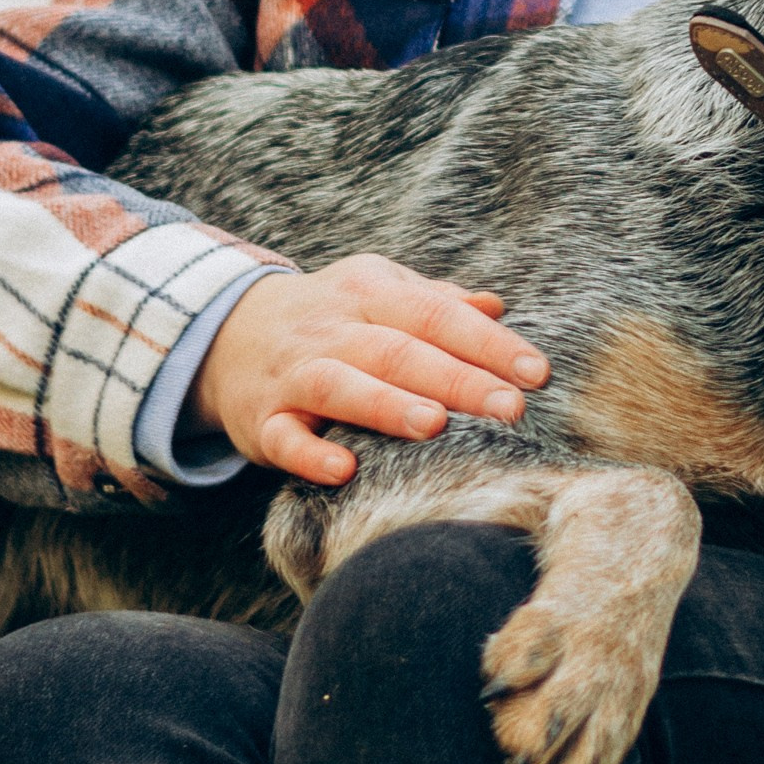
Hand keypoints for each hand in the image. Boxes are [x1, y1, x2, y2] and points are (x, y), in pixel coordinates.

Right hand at [194, 257, 550, 484]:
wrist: (227, 332)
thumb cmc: (332, 319)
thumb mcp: (380, 293)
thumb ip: (437, 302)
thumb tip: (496, 307)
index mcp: (371, 293)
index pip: (437, 314)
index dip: (488, 343)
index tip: (536, 373)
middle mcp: (333, 330)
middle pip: (399, 351)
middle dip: (457, 379)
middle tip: (510, 409)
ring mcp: (294, 375)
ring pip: (340, 386)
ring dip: (387, 405)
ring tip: (435, 425)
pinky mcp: (262, 421)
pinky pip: (283, 438)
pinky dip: (310, 454)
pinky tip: (344, 470)